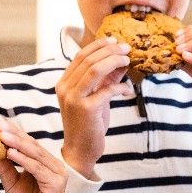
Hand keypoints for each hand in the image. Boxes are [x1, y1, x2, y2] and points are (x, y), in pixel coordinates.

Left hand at [0, 120, 68, 192]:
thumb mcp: (11, 183)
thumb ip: (4, 166)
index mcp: (46, 164)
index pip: (28, 145)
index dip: (13, 133)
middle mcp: (55, 166)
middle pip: (32, 146)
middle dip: (14, 134)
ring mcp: (58, 175)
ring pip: (35, 155)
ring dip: (17, 144)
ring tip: (1, 135)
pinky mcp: (56, 184)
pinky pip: (38, 169)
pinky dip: (24, 160)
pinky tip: (10, 153)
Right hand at [55, 37, 132, 178]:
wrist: (80, 151)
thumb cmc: (88, 125)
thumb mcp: (97, 98)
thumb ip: (106, 80)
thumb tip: (121, 61)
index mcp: (64, 83)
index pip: (81, 56)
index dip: (99, 45)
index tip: (115, 41)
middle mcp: (65, 88)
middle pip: (89, 59)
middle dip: (110, 50)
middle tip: (126, 48)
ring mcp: (74, 98)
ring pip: (95, 69)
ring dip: (114, 61)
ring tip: (127, 60)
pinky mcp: (86, 109)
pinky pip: (107, 90)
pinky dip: (120, 87)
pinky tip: (127, 90)